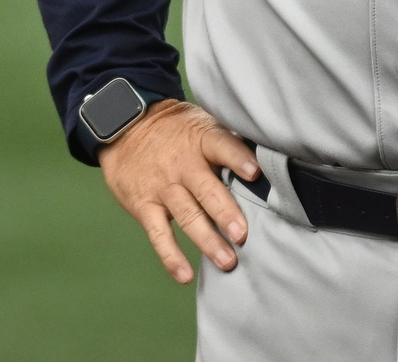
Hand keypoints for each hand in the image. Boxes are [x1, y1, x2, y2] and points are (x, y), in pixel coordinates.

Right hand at [98, 99, 260, 283]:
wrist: (127, 127)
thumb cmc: (177, 130)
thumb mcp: (203, 123)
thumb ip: (229, 142)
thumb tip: (270, 154)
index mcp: (202, 139)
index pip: (222, 146)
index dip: (238, 158)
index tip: (255, 172)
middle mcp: (183, 165)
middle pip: (206, 190)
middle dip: (225, 214)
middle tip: (243, 235)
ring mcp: (163, 187)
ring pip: (187, 216)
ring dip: (207, 241)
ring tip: (227, 261)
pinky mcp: (145, 206)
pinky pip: (158, 234)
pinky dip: (171, 256)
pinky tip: (185, 275)